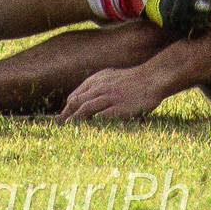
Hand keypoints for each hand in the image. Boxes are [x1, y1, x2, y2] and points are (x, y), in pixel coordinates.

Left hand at [59, 66, 174, 121]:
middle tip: (58, 130)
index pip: (75, 97)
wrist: (152, 78)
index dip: (67, 110)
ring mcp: (109, 97)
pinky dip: (92, 123)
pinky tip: (87, 132)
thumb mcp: (110, 77)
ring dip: (75, 121)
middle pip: (77, 103)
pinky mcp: (119, 107)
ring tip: (68, 132)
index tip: (60, 121)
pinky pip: (102, 116)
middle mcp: (100, 88)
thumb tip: (82, 100)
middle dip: (66, 117)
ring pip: (85, 109)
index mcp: (96, 81)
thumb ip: (96, 86)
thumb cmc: (132, 81)